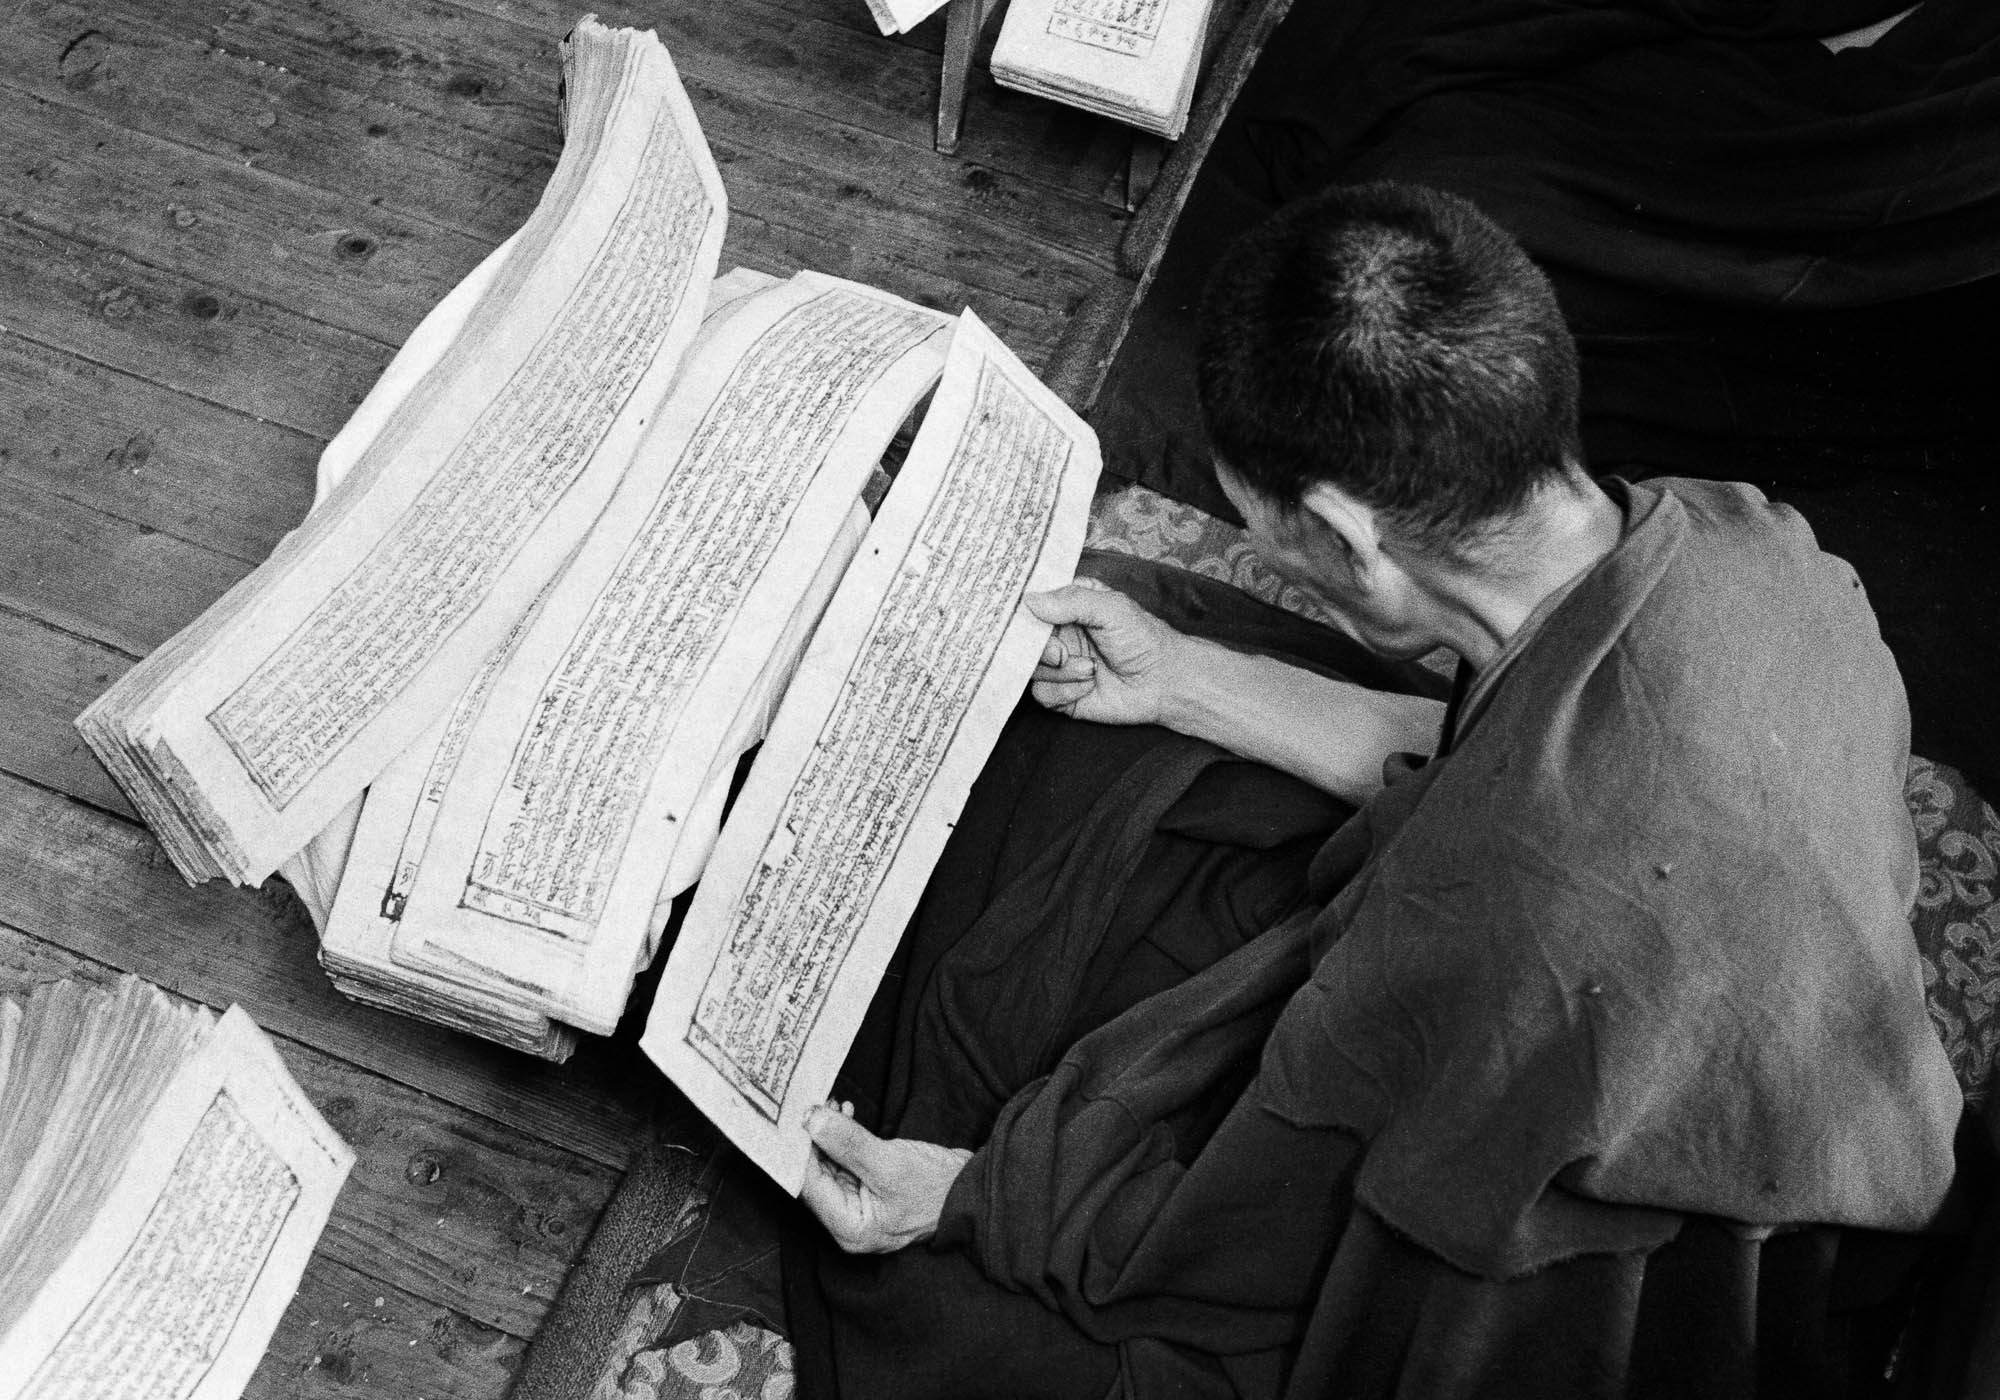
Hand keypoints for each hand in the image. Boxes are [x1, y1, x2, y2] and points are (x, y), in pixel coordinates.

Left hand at [799, 1102, 971, 1253]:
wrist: (974, 1190)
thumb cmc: (937, 1187)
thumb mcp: (889, 1162)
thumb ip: (848, 1143)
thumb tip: (812, 1121)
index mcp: (849, 1229)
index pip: (809, 1186)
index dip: (800, 1150)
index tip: (794, 1117)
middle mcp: (849, 1222)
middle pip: (816, 1176)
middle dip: (813, 1139)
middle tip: (811, 1103)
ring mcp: (859, 1207)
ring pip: (830, 1165)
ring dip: (828, 1135)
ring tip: (830, 1104)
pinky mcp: (869, 1190)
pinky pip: (846, 1162)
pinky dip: (843, 1139)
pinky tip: (845, 1115)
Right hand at [1024, 580, 1188, 727]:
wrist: (1163, 682)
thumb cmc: (1143, 639)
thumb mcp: (1111, 608)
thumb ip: (1072, 601)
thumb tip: (1030, 601)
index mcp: (1068, 607)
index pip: (1031, 604)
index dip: (1022, 612)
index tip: (1023, 618)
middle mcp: (1059, 635)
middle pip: (1023, 640)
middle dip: (1040, 649)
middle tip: (1061, 653)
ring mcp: (1058, 665)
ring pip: (1030, 669)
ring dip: (1059, 672)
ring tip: (1090, 669)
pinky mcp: (1061, 693)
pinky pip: (1042, 694)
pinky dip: (1064, 691)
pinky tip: (1087, 686)